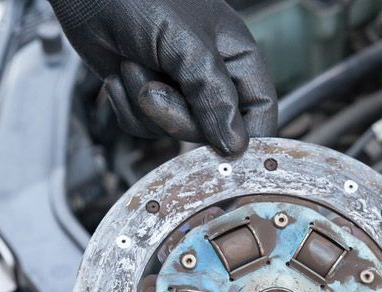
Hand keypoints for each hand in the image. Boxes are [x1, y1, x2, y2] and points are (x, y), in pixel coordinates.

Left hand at [49, 0, 276, 154]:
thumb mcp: (187, 46)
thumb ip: (214, 96)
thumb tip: (236, 145)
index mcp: (236, 55)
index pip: (261, 108)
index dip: (250, 135)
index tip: (230, 156)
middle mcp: (210, 75)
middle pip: (213, 130)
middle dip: (177, 115)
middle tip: (155, 88)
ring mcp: (177, 88)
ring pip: (174, 133)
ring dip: (146, 106)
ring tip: (134, 65)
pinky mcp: (146, 97)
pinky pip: (144, 129)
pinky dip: (126, 107)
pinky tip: (120, 74)